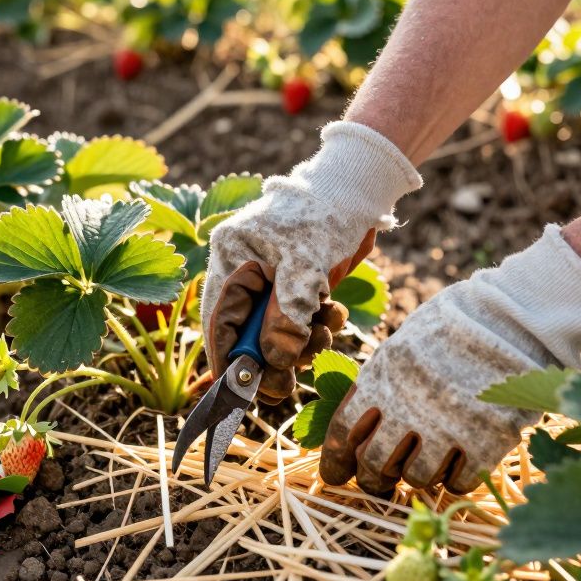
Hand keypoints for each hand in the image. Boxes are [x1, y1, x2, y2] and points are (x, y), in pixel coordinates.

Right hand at [201, 122, 422, 401]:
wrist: (360, 189)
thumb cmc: (326, 214)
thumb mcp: (306, 265)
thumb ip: (287, 314)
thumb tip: (274, 362)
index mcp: (232, 257)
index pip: (220, 319)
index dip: (227, 358)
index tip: (240, 391)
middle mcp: (244, 271)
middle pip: (247, 331)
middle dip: (274, 353)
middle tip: (292, 378)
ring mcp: (269, 280)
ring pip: (275, 331)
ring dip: (303, 340)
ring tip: (327, 328)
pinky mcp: (294, 286)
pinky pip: (297, 321)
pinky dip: (316, 326)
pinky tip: (333, 314)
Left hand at [319, 226, 580, 494]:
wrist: (517, 315)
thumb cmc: (458, 322)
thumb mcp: (404, 343)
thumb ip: (380, 382)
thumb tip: (358, 424)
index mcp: (382, 377)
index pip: (344, 431)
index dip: (335, 459)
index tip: (335, 474)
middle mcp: (409, 406)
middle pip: (375, 464)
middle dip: (372, 479)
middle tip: (378, 482)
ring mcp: (448, 427)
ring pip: (416, 478)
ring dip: (416, 477)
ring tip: (424, 465)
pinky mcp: (487, 443)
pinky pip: (458, 482)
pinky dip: (454, 480)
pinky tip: (458, 465)